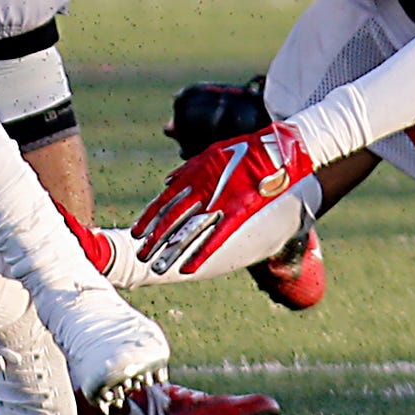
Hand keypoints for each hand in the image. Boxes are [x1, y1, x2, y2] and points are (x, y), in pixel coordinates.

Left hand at [131, 121, 313, 275]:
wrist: (276, 146)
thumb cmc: (245, 149)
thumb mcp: (209, 156)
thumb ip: (187, 170)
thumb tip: (168, 181)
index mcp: (193, 178)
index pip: (165, 202)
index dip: (150, 218)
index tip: (138, 233)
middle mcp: (201, 190)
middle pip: (171, 219)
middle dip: (155, 239)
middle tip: (141, 256)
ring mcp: (218, 200)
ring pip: (188, 230)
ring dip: (172, 249)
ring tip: (156, 267)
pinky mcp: (239, 209)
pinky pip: (217, 235)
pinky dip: (202, 253)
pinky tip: (189, 268)